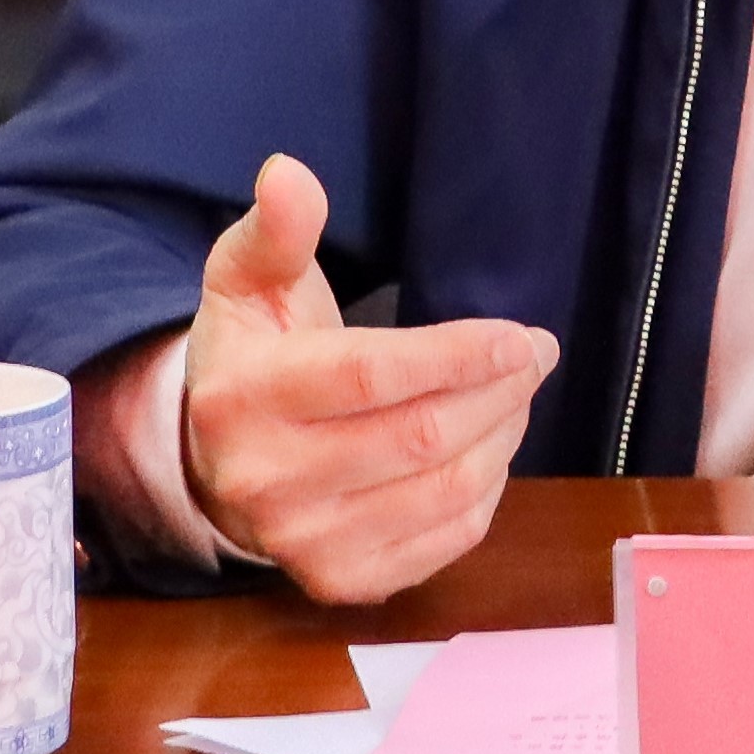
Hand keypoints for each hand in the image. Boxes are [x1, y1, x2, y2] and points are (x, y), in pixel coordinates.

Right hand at [181, 152, 557, 603]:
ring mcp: (301, 543)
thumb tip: (289, 171)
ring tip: (519, 393)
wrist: (216, 462)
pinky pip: (441, 541)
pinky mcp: (338, 582)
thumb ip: (279, 228)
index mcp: (244, 396)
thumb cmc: (253, 352)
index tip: (522, 333)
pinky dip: (485, 493)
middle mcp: (265, 481)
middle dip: (499, 390)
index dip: (459, 354)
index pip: (371, 375)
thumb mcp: (249, 279)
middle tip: (537, 353)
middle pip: (419, 436)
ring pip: (439, 490)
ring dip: (502, 437)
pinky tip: (489, 448)